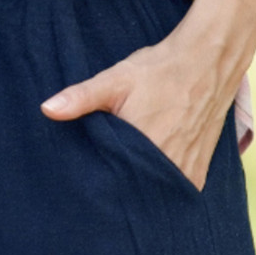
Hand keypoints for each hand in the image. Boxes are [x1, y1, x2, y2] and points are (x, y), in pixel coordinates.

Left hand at [39, 23, 239, 192]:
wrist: (210, 59)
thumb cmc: (159, 69)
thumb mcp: (116, 80)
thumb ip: (81, 98)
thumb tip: (46, 109)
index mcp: (143, 148)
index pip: (111, 184)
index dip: (97, 188)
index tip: (85, 189)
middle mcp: (167, 165)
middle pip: (133, 194)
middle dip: (117, 194)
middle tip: (100, 194)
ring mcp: (185, 171)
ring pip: (155, 195)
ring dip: (140, 193)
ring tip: (124, 190)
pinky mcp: (198, 171)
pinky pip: (175, 192)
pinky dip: (162, 190)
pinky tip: (148, 186)